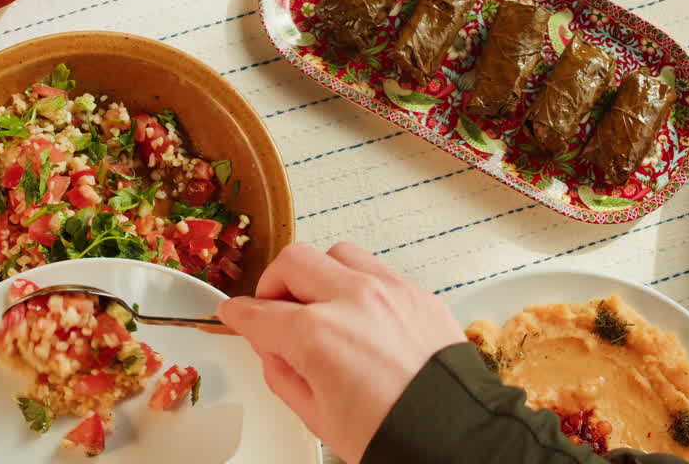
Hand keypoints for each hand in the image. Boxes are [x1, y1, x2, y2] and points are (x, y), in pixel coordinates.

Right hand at [217, 242, 465, 463]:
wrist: (454, 436)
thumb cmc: (395, 433)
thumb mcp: (317, 417)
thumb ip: (282, 374)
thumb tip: (270, 349)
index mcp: (316, 335)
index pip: (259, 313)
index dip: (238, 314)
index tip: (234, 314)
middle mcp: (350, 301)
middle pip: (292, 262)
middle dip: (274, 284)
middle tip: (275, 308)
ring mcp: (387, 290)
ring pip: (336, 253)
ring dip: (319, 274)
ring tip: (321, 305)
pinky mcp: (416, 293)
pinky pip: (376, 269)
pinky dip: (358, 284)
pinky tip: (360, 313)